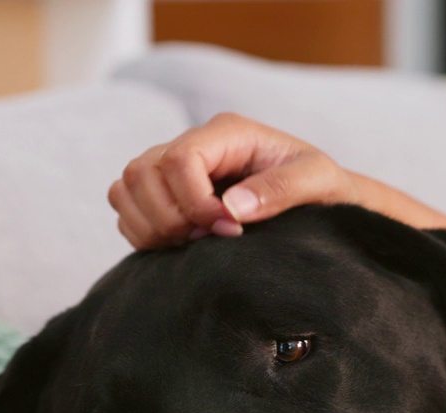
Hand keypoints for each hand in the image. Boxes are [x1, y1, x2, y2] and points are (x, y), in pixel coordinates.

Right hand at [107, 113, 359, 249]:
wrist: (320, 204)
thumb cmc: (321, 188)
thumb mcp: (317, 181)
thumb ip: (281, 190)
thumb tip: (233, 208)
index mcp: (228, 133)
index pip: (179, 158)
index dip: (194, 201)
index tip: (228, 229)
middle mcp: (193, 145)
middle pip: (141, 172)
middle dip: (169, 216)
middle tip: (208, 239)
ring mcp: (172, 169)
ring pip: (124, 190)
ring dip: (152, 226)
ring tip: (195, 243)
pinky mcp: (164, 195)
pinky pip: (126, 211)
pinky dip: (144, 234)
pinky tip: (182, 246)